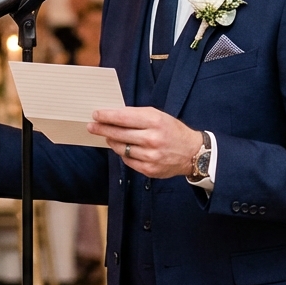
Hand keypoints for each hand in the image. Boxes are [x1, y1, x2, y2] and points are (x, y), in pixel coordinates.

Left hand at [88, 107, 203, 179]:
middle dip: (102, 129)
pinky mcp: (149, 169)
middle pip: (118, 134)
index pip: (124, 118)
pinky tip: (122, 147)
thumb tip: (113, 115)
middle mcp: (152, 139)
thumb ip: (137, 115)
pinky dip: (123, 153)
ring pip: (120, 148)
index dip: (107, 116)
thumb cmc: (173, 131)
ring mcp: (150, 156)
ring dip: (112, 141)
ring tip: (108, 136)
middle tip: (92, 126)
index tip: (96, 115)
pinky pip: (127, 160)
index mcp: (155, 121)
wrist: (193, 153)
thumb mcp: (159, 116)